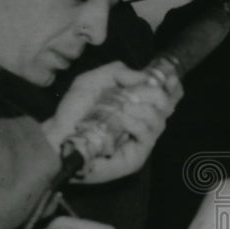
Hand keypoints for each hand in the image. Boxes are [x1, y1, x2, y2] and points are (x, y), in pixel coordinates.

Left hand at [41, 61, 182, 183]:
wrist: (57, 136)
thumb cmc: (74, 111)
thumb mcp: (92, 80)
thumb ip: (118, 71)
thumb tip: (143, 75)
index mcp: (138, 104)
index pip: (169, 95)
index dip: (172, 85)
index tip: (169, 75)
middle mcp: (144, 122)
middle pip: (169, 104)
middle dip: (155, 93)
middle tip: (136, 91)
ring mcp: (141, 141)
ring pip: (159, 119)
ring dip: (142, 107)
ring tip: (122, 106)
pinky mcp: (137, 157)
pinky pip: (147, 135)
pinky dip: (136, 122)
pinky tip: (123, 118)